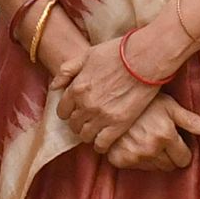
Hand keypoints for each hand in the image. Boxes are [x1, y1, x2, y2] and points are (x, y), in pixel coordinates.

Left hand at [52, 35, 165, 150]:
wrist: (145, 58)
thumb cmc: (117, 53)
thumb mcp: (86, 55)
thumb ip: (67, 71)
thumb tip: (54, 87)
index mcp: (76, 89)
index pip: (62, 111)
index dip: (69, 112)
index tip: (76, 111)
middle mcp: (86, 105)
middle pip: (73, 124)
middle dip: (78, 123)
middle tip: (87, 121)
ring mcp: (102, 116)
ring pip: (85, 136)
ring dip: (88, 134)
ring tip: (96, 130)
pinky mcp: (119, 124)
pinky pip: (102, 144)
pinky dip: (101, 145)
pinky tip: (104, 142)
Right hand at [100, 94, 199, 171]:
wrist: (109, 99)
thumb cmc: (144, 101)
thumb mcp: (170, 106)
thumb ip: (193, 122)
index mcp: (165, 136)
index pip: (184, 159)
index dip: (182, 150)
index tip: (175, 139)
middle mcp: (150, 149)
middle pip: (169, 166)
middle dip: (168, 155)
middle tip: (160, 138)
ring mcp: (133, 156)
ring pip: (154, 168)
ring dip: (154, 158)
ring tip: (146, 138)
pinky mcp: (118, 159)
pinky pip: (136, 167)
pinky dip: (136, 158)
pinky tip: (133, 143)